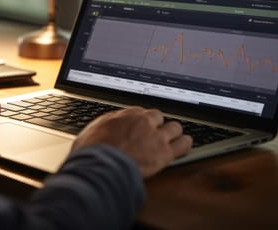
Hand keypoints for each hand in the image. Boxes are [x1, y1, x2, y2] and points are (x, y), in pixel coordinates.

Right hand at [72, 106, 191, 177]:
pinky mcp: (165, 152)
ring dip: (173, 132)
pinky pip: (184, 144)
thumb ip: (103, 127)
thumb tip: (103, 128)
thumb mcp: (91, 131)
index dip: (141, 121)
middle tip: (155, 133)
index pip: (140, 112)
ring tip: (173, 138)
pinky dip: (185, 144)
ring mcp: (156, 136)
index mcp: (125, 115)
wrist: (101, 165)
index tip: (141, 126)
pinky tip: (185, 145)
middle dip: (158, 124)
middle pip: (158, 116)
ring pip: (175, 127)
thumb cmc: (92, 152)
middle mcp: (143, 121)